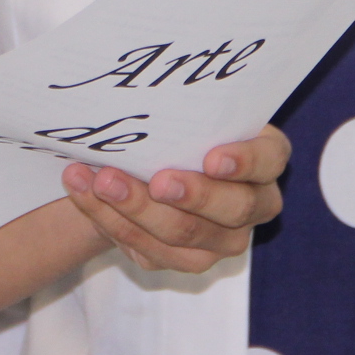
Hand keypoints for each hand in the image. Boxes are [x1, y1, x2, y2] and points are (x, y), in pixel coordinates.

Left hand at [60, 126, 289, 273]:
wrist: (143, 165)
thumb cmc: (176, 129)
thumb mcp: (189, 113)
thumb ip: (184, 111)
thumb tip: (152, 94)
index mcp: (266, 158)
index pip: (268, 160)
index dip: (244, 162)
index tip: (211, 159)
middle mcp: (255, 204)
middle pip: (232, 209)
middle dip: (190, 195)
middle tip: (156, 181)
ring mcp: (223, 239)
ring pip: (184, 234)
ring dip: (136, 207)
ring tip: (101, 181)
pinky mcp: (187, 260)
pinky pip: (150, 249)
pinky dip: (112, 219)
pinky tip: (85, 193)